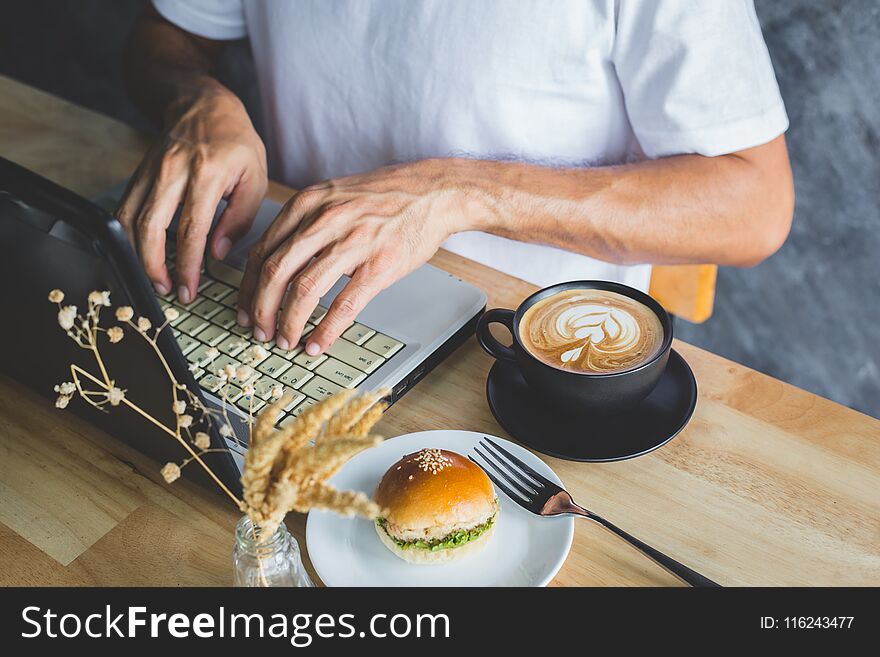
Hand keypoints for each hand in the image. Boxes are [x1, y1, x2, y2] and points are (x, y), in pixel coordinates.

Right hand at [116, 86, 266, 301]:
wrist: (203, 105)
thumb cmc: (236, 143)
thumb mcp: (255, 178)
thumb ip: (240, 218)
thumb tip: (217, 253)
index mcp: (207, 173)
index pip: (192, 228)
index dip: (188, 265)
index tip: (189, 289)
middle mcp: (174, 171)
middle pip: (150, 227)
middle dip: (154, 266)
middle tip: (167, 291)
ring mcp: (151, 171)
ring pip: (129, 219)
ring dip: (136, 255)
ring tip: (152, 279)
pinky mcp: (138, 174)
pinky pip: (124, 209)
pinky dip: (127, 236)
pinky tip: (138, 255)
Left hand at [238, 160, 473, 354]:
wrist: (432, 192)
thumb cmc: (385, 197)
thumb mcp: (334, 195)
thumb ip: (304, 222)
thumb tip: (277, 260)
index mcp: (308, 204)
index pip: (263, 251)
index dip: (249, 288)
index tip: (246, 308)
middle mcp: (325, 221)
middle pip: (276, 273)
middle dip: (262, 310)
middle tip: (259, 331)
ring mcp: (353, 243)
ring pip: (305, 291)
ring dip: (289, 322)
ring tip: (286, 340)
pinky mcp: (378, 266)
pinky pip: (344, 305)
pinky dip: (326, 330)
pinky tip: (318, 343)